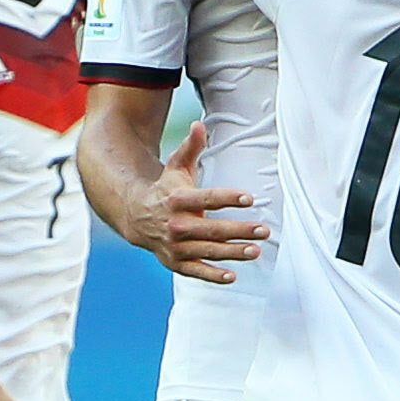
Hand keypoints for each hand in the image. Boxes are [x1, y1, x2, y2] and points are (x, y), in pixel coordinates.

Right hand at [126, 121, 269, 284]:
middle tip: (263, 230)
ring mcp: (175, 246)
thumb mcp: (175, 167)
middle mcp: (176, 224)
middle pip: (212, 229)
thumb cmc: (166, 190)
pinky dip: (212, 276)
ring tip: (255, 251)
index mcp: (178, 199)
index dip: (227, 198)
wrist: (136, 217)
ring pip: (207, 251)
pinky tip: (232, 276)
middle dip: (239, 230)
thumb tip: (199, 124)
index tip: (249, 198)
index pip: (207, 198)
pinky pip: (196, 271)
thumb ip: (190, 148)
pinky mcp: (175, 262)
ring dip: (232, 252)